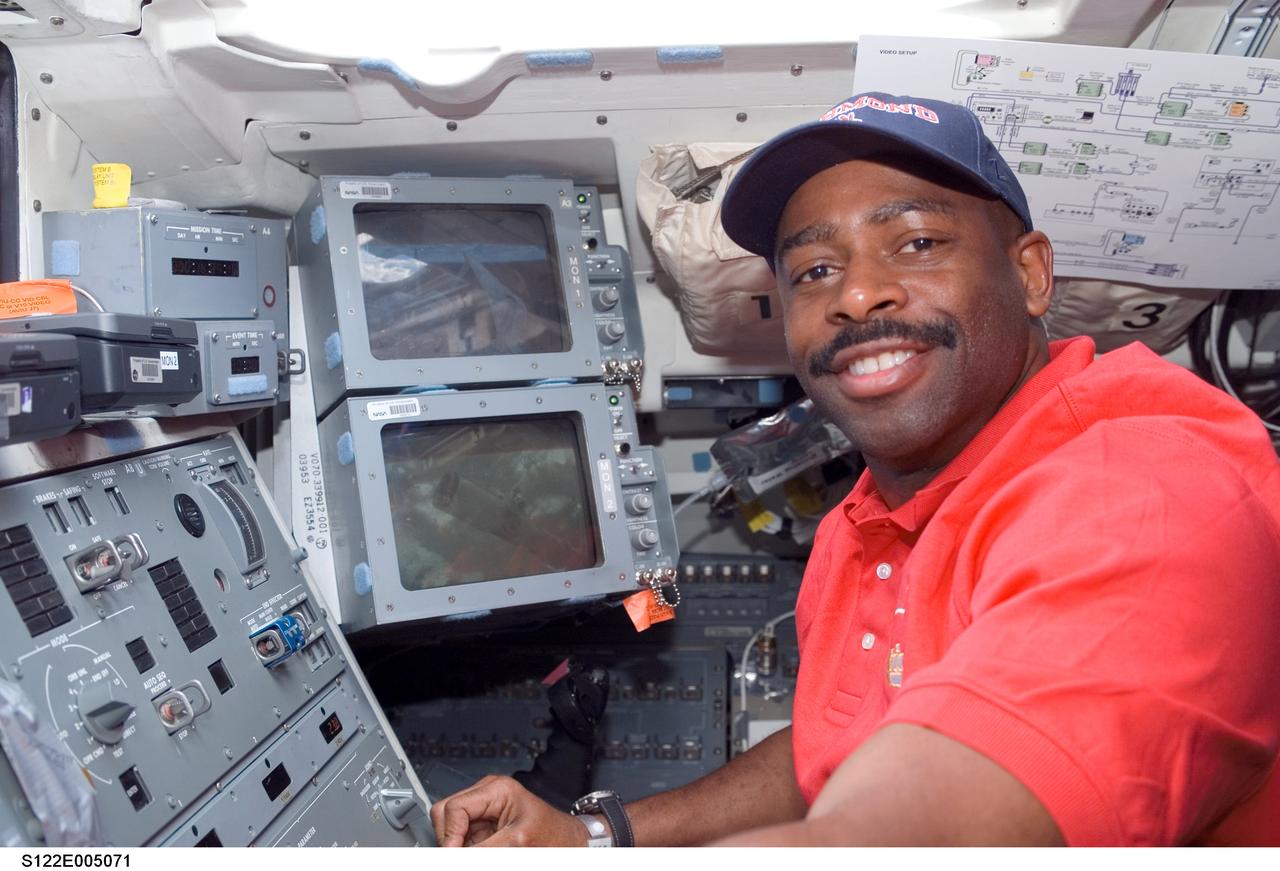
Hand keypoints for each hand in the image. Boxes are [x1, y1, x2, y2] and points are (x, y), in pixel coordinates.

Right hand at [430, 775, 587, 846]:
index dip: (450, 834)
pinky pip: (461, 838)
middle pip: (445, 812)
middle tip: (460, 854)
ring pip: (449, 826)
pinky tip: (481, 852)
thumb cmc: (554, 834)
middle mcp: (486, 796)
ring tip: (477, 852)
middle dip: (449, 837)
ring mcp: (483, 811)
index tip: (452, 854)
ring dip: (456, 844)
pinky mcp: (483, 827)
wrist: (569, 842)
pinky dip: (465, 849)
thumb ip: (485, 850)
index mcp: (496, 789)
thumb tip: (456, 854)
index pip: (454, 807)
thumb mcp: (518, 841)